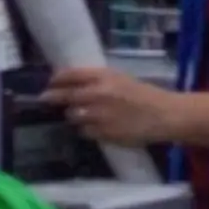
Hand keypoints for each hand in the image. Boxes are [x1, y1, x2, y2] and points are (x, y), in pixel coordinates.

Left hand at [44, 67, 180, 146]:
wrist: (163, 115)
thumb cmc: (143, 94)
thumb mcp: (120, 79)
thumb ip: (96, 80)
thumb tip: (70, 82)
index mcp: (103, 77)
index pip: (69, 75)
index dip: (56, 79)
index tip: (50, 82)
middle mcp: (97, 94)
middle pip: (65, 96)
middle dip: (52, 97)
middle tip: (44, 99)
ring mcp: (98, 115)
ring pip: (72, 115)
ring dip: (73, 114)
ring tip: (80, 114)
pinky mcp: (103, 133)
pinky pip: (84, 131)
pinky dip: (85, 129)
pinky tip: (95, 126)